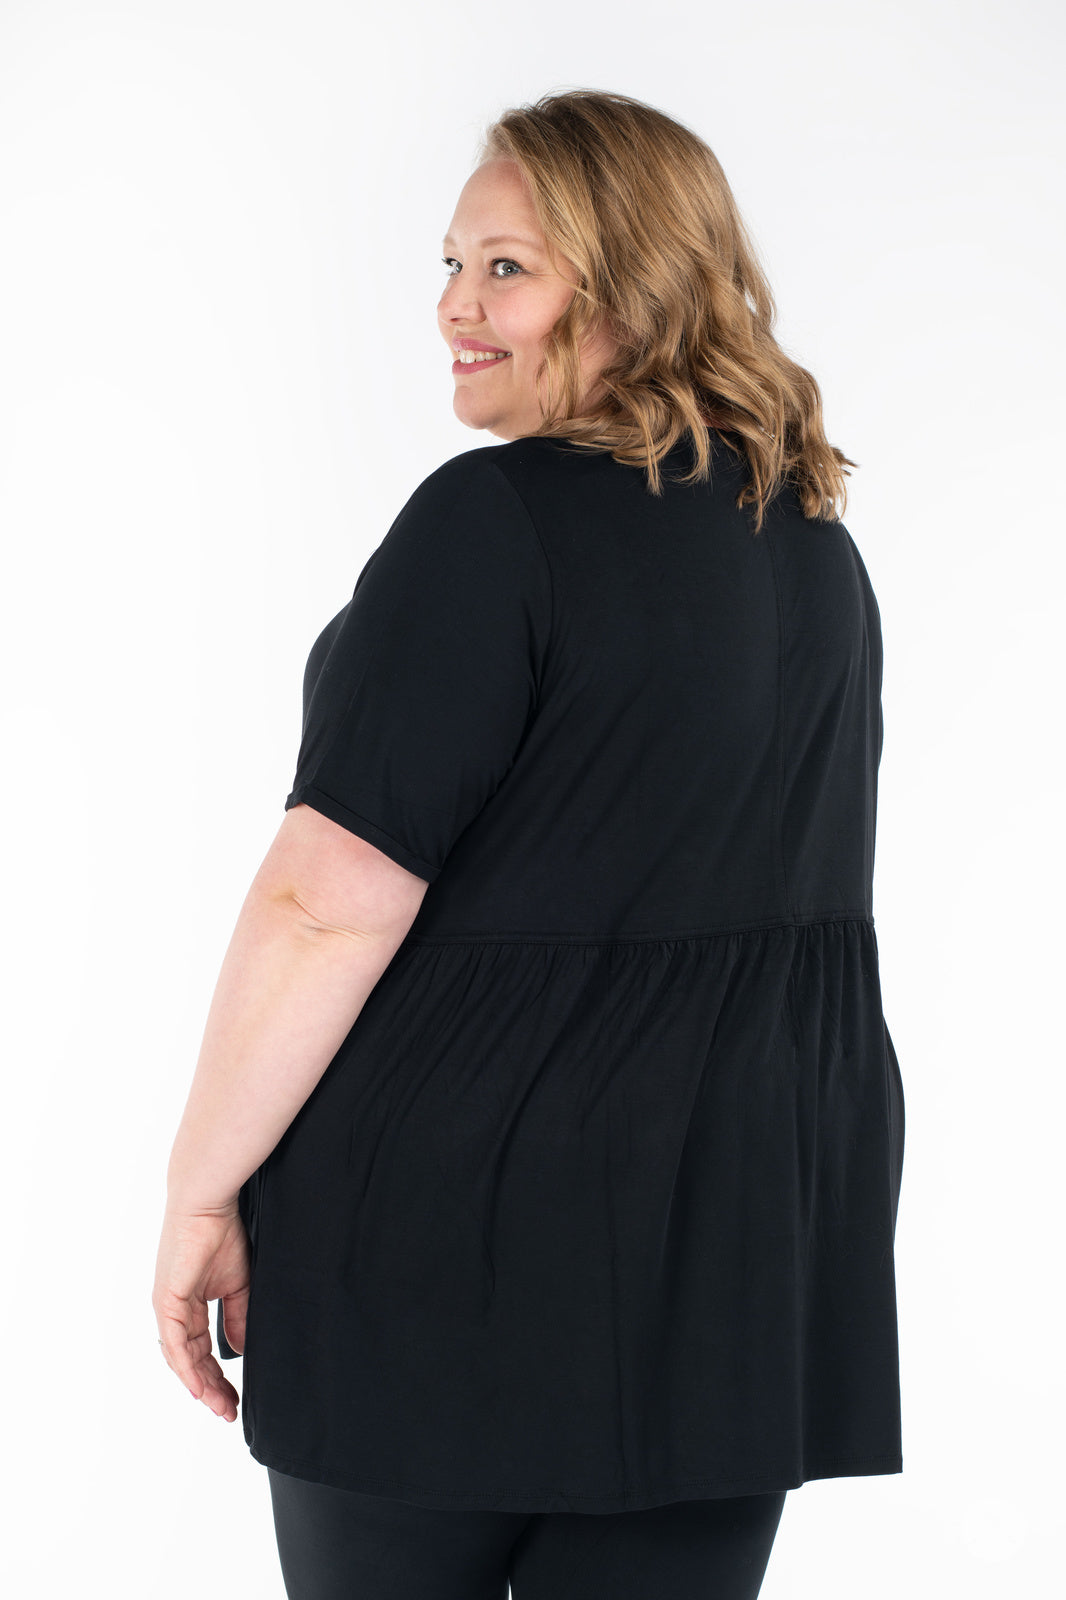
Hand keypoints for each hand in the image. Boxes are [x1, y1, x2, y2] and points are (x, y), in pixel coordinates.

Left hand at [152, 1202, 249, 1421]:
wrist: (208, 1205)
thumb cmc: (222, 1234)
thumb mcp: (238, 1284)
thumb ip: (237, 1317)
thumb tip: (239, 1350)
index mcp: (189, 1305)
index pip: (202, 1350)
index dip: (218, 1376)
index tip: (234, 1398)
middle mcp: (174, 1311)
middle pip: (190, 1361)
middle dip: (211, 1388)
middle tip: (229, 1411)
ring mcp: (168, 1308)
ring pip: (181, 1359)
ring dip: (201, 1385)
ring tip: (221, 1406)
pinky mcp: (166, 1302)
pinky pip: (175, 1344)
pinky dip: (187, 1368)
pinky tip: (200, 1388)